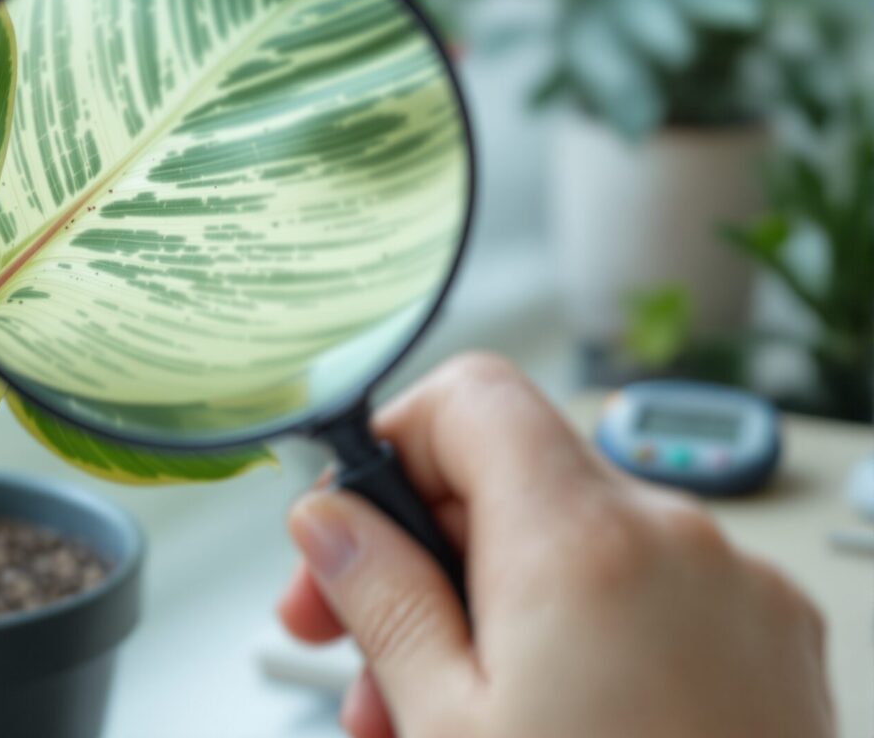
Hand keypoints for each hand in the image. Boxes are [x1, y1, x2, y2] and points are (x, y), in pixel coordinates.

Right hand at [276, 353, 832, 737]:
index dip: (392, 445)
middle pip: (515, 483)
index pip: (471, 398)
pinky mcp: (775, 649)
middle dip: (423, 556)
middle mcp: (678, 541)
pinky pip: (647, 601)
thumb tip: (329, 521)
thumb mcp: (447, 725)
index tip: (348, 523)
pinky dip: (577, 637)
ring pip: (574, 553)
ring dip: (491, 611)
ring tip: (434, 718)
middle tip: (354, 649)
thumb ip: (380, 599)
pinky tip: (533, 722)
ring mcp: (741, 594)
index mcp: (585, 541)